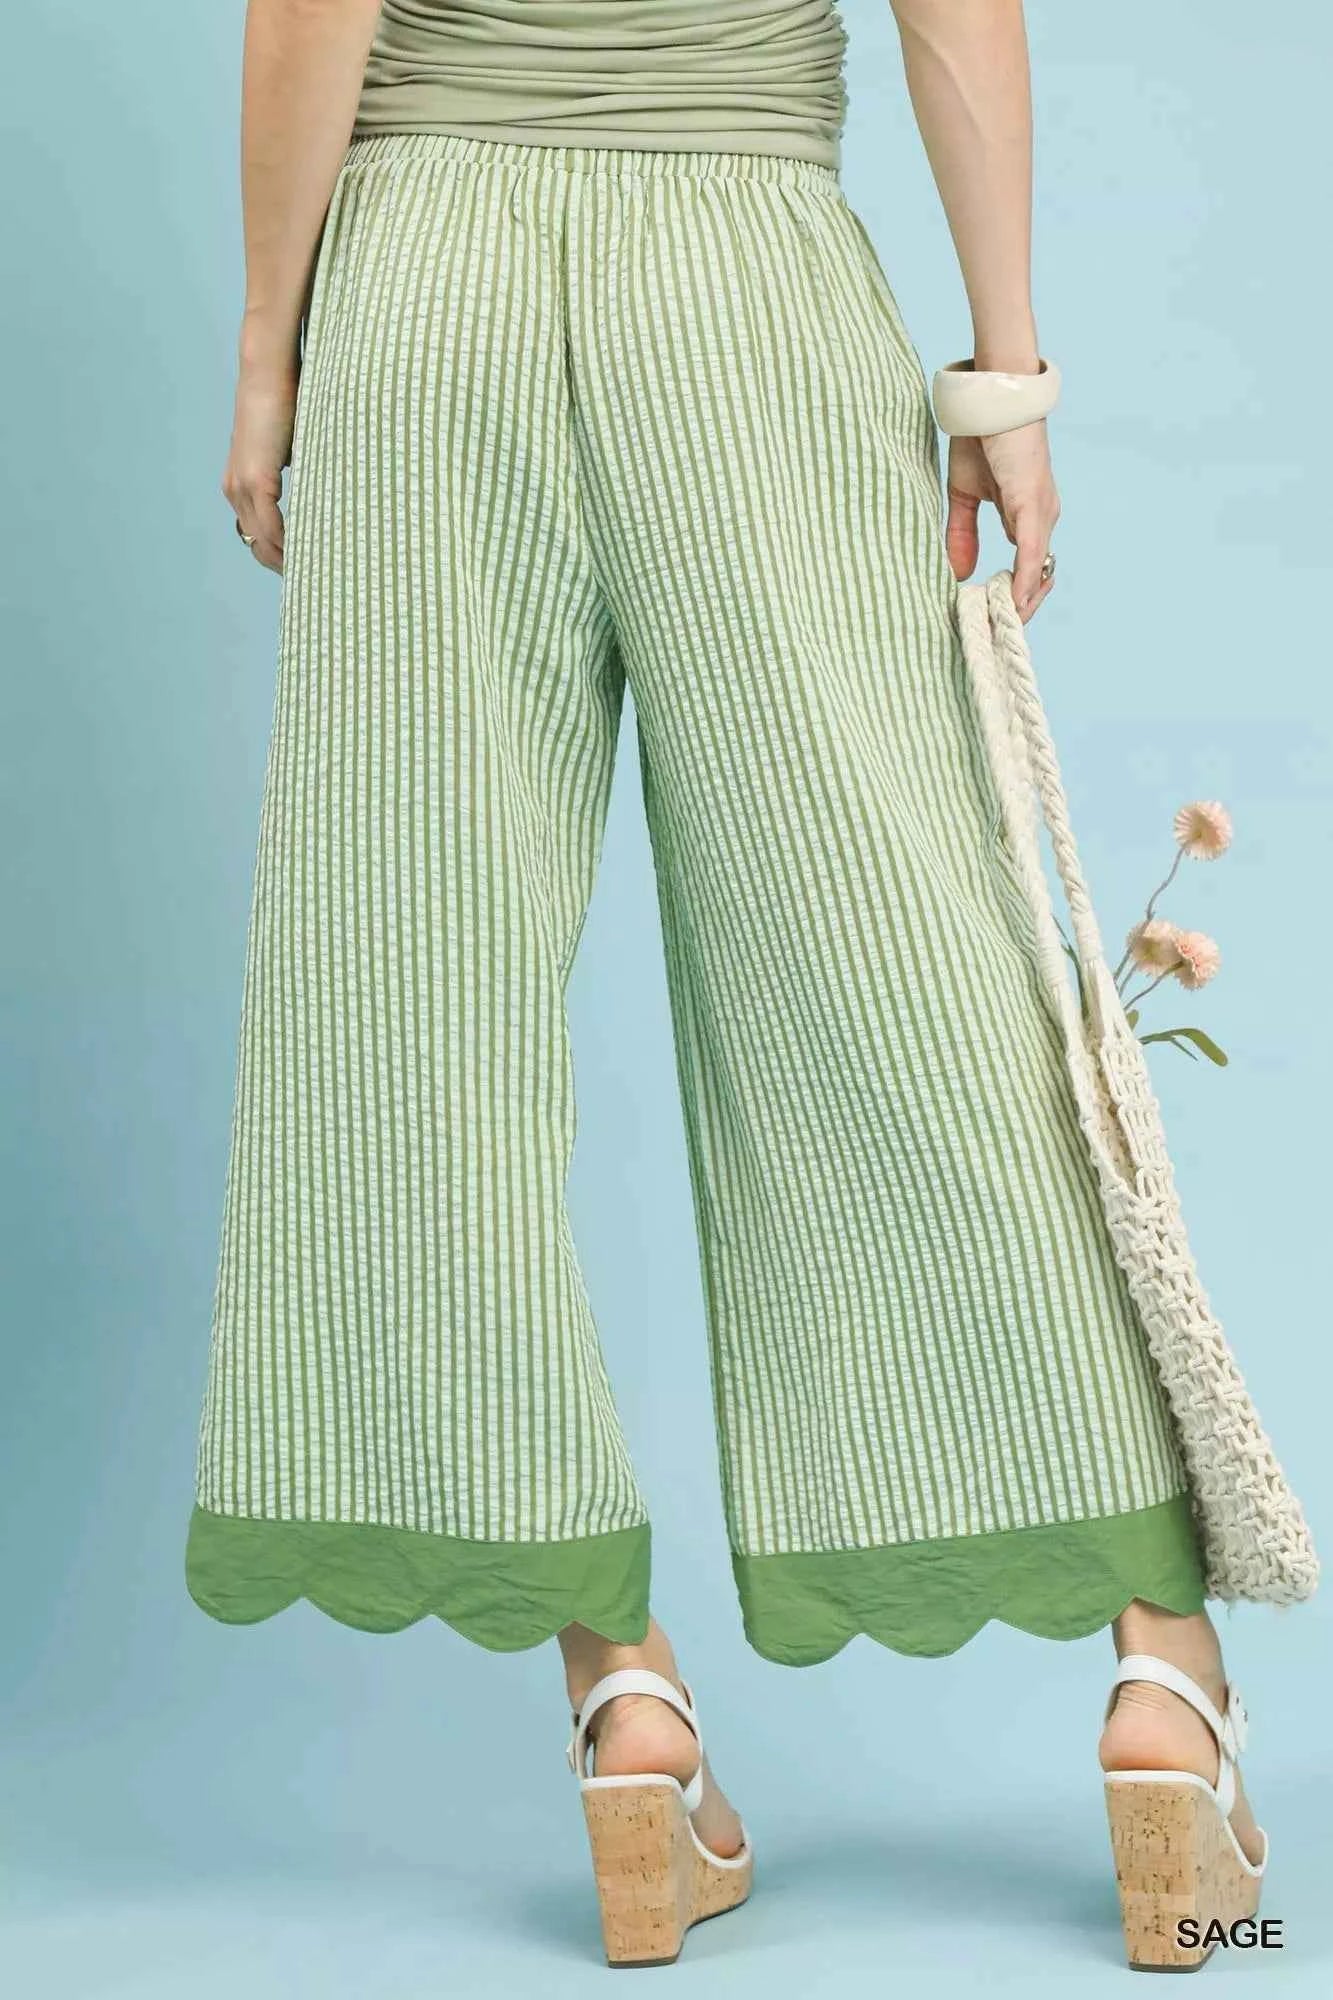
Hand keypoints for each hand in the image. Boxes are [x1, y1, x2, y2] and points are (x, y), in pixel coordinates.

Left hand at [221, 358, 298, 574]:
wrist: (268, 372)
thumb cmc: (284, 401)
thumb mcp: (291, 446)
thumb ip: (298, 470)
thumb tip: (323, 488)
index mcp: (241, 483)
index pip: (256, 532)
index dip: (276, 553)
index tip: (302, 567)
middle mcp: (236, 490)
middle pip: (256, 544)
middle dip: (281, 564)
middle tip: (312, 580)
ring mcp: (243, 487)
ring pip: (262, 541)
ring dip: (285, 559)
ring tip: (314, 573)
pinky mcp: (256, 480)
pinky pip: (271, 528)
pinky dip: (287, 545)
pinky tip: (307, 555)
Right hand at [943, 422, 1059, 621]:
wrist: (992, 397)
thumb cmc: (982, 437)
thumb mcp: (964, 494)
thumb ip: (962, 534)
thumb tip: (960, 572)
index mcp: (1028, 515)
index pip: (1026, 568)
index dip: (1010, 595)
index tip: (987, 613)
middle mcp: (1043, 517)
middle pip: (1037, 579)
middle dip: (1017, 610)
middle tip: (994, 632)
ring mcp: (1042, 512)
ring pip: (1037, 573)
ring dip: (1019, 603)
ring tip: (998, 626)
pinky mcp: (1033, 505)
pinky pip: (1031, 554)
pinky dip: (1023, 580)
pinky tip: (1011, 603)